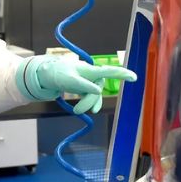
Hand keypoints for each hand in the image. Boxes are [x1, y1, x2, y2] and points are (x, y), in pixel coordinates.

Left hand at [16, 56, 136, 113]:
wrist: (47, 75)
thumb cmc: (57, 73)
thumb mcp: (68, 80)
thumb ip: (83, 85)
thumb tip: (98, 91)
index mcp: (90, 70)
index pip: (109, 71)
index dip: (121, 74)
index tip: (133, 77)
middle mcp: (92, 75)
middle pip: (99, 90)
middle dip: (90, 101)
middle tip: (77, 110)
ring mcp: (89, 82)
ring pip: (95, 96)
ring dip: (88, 104)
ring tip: (76, 111)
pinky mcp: (85, 88)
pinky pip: (92, 98)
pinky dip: (90, 104)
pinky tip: (88, 111)